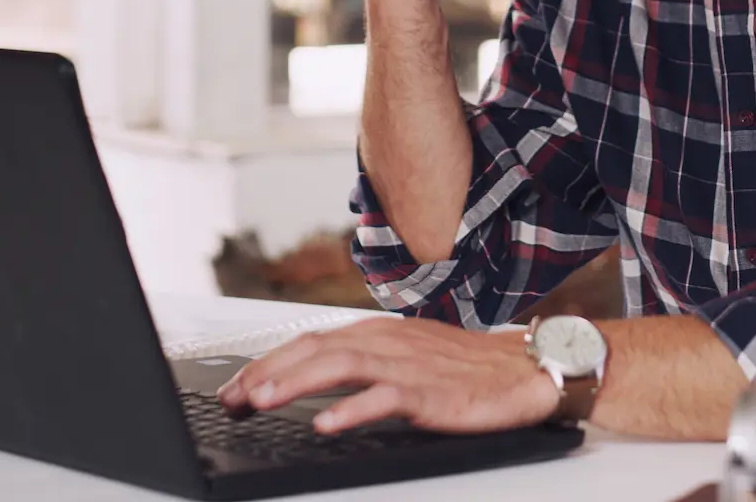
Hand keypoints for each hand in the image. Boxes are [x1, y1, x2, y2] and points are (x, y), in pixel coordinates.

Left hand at [215, 318, 560, 434]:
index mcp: (378, 333)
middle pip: (315, 349)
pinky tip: (327, 423)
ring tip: (261, 401)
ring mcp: (409, 365)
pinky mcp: (431, 392)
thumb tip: (312, 377)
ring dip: (296, 382)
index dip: (268, 362)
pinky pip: (386, 398)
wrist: (524, 368)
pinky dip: (353, 409)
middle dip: (267, 372)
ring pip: (341, 366)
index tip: (234, 387)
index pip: (310, 341)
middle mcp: (387, 341)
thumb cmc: (466, 366)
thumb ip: (362, 363)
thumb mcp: (405, 356)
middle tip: (231, 399)